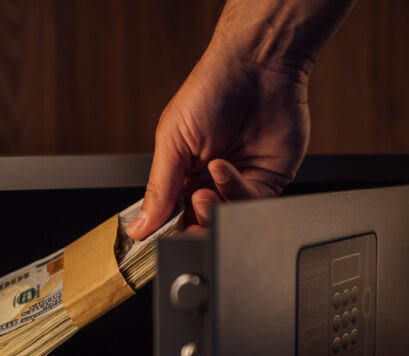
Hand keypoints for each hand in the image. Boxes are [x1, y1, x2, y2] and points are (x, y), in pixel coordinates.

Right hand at [126, 49, 310, 238]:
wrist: (256, 67)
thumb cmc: (210, 91)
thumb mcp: (172, 141)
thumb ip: (159, 188)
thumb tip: (140, 226)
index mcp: (183, 175)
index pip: (174, 217)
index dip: (170, 230)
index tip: (163, 236)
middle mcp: (212, 183)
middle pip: (202, 224)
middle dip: (196, 227)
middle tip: (189, 223)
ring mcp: (242, 183)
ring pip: (228, 219)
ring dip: (214, 209)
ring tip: (205, 187)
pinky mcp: (269, 181)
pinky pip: (253, 205)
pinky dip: (236, 193)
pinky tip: (223, 169)